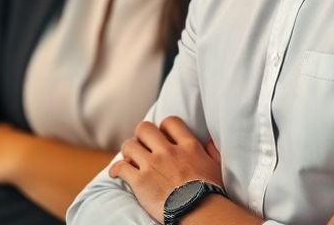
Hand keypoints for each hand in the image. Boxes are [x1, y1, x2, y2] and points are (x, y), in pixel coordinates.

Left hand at [109, 117, 223, 222]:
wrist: (200, 212)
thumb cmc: (211, 192)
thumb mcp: (216, 166)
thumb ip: (211, 150)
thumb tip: (208, 140)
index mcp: (188, 146)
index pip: (170, 122)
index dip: (163, 127)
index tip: (162, 136)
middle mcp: (168, 151)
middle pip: (145, 128)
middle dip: (140, 135)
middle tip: (142, 145)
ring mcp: (152, 165)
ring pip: (129, 145)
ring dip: (128, 152)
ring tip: (130, 159)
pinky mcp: (140, 181)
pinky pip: (121, 167)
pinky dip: (116, 170)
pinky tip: (117, 173)